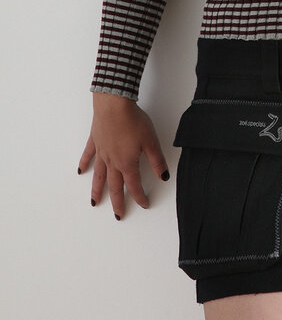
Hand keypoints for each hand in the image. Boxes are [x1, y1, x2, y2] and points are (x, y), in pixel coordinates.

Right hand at [77, 93, 170, 218]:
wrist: (113, 104)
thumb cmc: (133, 121)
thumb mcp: (150, 141)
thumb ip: (157, 161)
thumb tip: (164, 177)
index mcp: (127, 163)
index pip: (135, 184)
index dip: (140, 196)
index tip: (144, 204)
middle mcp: (112, 161)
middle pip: (115, 186)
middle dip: (117, 201)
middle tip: (118, 215)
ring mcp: (101, 151)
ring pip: (98, 175)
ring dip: (97, 190)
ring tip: (94, 202)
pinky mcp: (95, 140)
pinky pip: (88, 156)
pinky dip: (84, 164)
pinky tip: (80, 171)